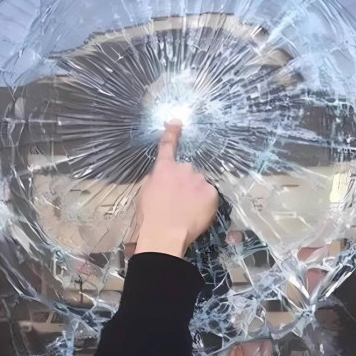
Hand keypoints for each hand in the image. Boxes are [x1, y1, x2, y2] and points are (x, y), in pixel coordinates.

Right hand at [134, 121, 218, 257]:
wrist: (165, 233)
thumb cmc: (151, 216)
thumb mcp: (144, 193)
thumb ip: (156, 179)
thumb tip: (163, 178)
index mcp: (164, 169)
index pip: (168, 146)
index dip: (172, 132)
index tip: (177, 122)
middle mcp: (183, 169)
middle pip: (187, 172)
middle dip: (185, 183)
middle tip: (178, 202)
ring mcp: (199, 180)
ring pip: (199, 184)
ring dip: (195, 193)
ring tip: (187, 211)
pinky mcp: (211, 192)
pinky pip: (209, 195)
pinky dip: (205, 203)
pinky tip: (197, 213)